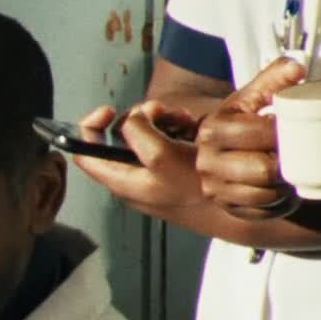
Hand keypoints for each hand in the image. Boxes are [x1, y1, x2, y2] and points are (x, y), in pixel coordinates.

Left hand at [73, 101, 206, 217]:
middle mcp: (132, 178)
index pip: (84, 154)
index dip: (89, 127)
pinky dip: (175, 129)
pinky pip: (165, 142)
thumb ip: (139, 133)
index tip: (107, 111)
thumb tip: (131, 119)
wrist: (236, 209)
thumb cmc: (198, 189)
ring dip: (162, 120)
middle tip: (160, 110)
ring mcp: (152, 174)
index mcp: (120, 180)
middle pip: (119, 138)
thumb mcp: (162, 156)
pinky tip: (191, 127)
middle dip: (140, 118)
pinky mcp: (171, 170)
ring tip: (184, 119)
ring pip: (145, 136)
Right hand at [193, 57, 308, 220]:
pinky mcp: (226, 207)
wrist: (218, 147)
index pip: (264, 135)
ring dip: (285, 186)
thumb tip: (298, 69)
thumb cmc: (241, 120)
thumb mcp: (251, 97)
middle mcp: (207, 161)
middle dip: (289, 164)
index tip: (301, 131)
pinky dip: (279, 204)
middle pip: (265, 170)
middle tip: (303, 154)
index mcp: (213, 130)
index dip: (289, 134)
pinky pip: (262, 212)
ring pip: (265, 195)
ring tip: (294, 172)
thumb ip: (273, 78)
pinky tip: (284, 190)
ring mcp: (214, 188)